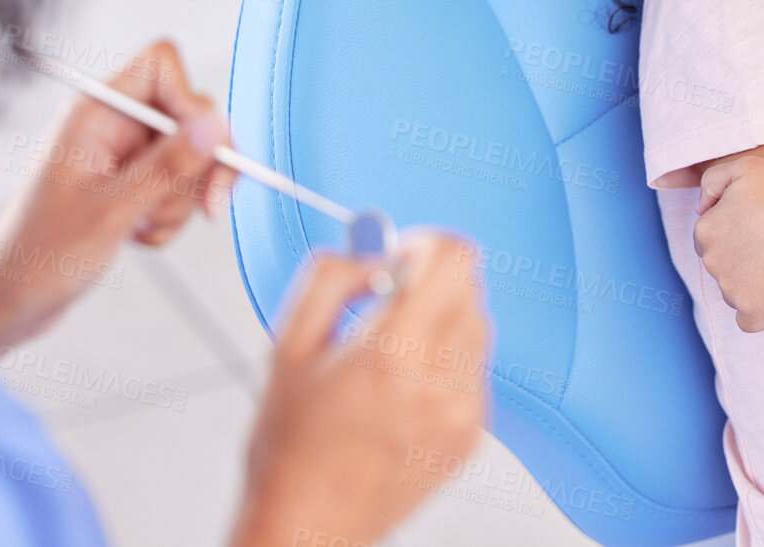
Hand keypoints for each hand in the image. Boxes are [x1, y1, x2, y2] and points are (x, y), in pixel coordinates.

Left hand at [0, 40, 234, 346]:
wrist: (12, 298)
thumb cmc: (42, 253)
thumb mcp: (112, 210)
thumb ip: (168, 165)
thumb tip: (215, 126)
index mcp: (96, 112)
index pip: (162, 64)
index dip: (191, 100)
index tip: (202, 149)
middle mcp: (111, 124)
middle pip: (188, 114)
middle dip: (200, 165)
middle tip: (208, 206)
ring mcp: (121, 154)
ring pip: (188, 156)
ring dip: (179, 200)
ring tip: (141, 228)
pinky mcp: (129, 183)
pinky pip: (175, 186)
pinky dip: (168, 217)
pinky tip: (136, 237)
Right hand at [231, 232, 490, 546]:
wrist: (308, 528)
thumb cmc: (290, 450)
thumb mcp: (288, 346)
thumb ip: (331, 277)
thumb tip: (372, 250)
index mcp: (390, 352)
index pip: (455, 259)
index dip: (427, 244)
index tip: (403, 256)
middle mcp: (436, 381)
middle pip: (469, 288)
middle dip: (430, 283)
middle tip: (387, 305)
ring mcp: (460, 411)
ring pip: (475, 327)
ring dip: (440, 323)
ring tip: (390, 358)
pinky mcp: (469, 436)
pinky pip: (473, 371)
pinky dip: (445, 366)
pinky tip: (401, 392)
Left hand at [695, 155, 763, 332]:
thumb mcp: (746, 167)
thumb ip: (713, 181)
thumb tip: (701, 208)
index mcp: (705, 229)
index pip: (712, 240)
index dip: (737, 235)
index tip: (762, 230)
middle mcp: (711, 261)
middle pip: (723, 268)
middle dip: (743, 261)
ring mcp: (730, 288)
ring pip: (735, 293)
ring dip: (754, 286)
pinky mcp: (752, 308)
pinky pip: (749, 322)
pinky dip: (762, 315)